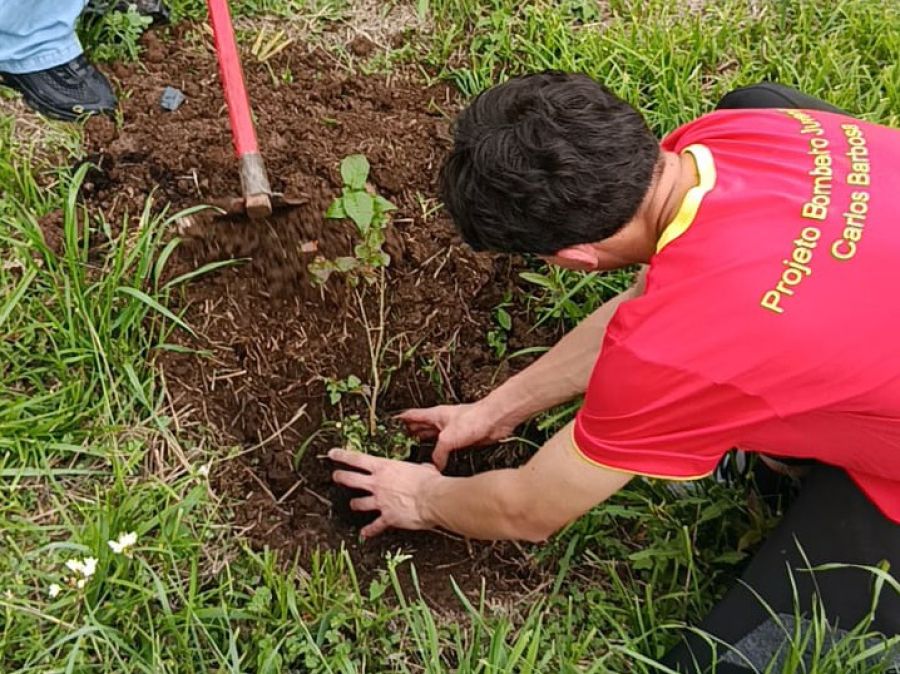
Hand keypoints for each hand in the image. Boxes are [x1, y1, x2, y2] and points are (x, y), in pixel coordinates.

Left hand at [329, 448, 441, 538]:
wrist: (433, 499)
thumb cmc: (430, 482)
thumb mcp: (423, 468)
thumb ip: (418, 469)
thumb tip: (424, 470)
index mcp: (385, 468)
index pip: (357, 459)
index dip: (342, 456)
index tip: (333, 454)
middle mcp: (378, 484)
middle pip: (351, 479)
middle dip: (340, 477)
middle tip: (336, 476)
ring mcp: (380, 501)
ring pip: (358, 503)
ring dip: (354, 504)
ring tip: (352, 505)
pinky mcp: (387, 517)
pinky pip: (374, 526)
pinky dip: (369, 531)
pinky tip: (364, 534)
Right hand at [396, 400, 517, 470]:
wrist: (495, 420)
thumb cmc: (474, 419)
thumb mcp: (448, 438)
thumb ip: (438, 452)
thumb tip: (435, 465)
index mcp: (435, 415)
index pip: (412, 415)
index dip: (400, 419)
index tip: (390, 423)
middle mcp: (442, 421)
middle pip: (422, 426)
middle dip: (411, 432)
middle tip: (399, 441)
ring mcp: (452, 429)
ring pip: (434, 436)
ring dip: (425, 442)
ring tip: (414, 449)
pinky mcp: (462, 438)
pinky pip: (447, 447)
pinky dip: (440, 452)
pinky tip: (438, 459)